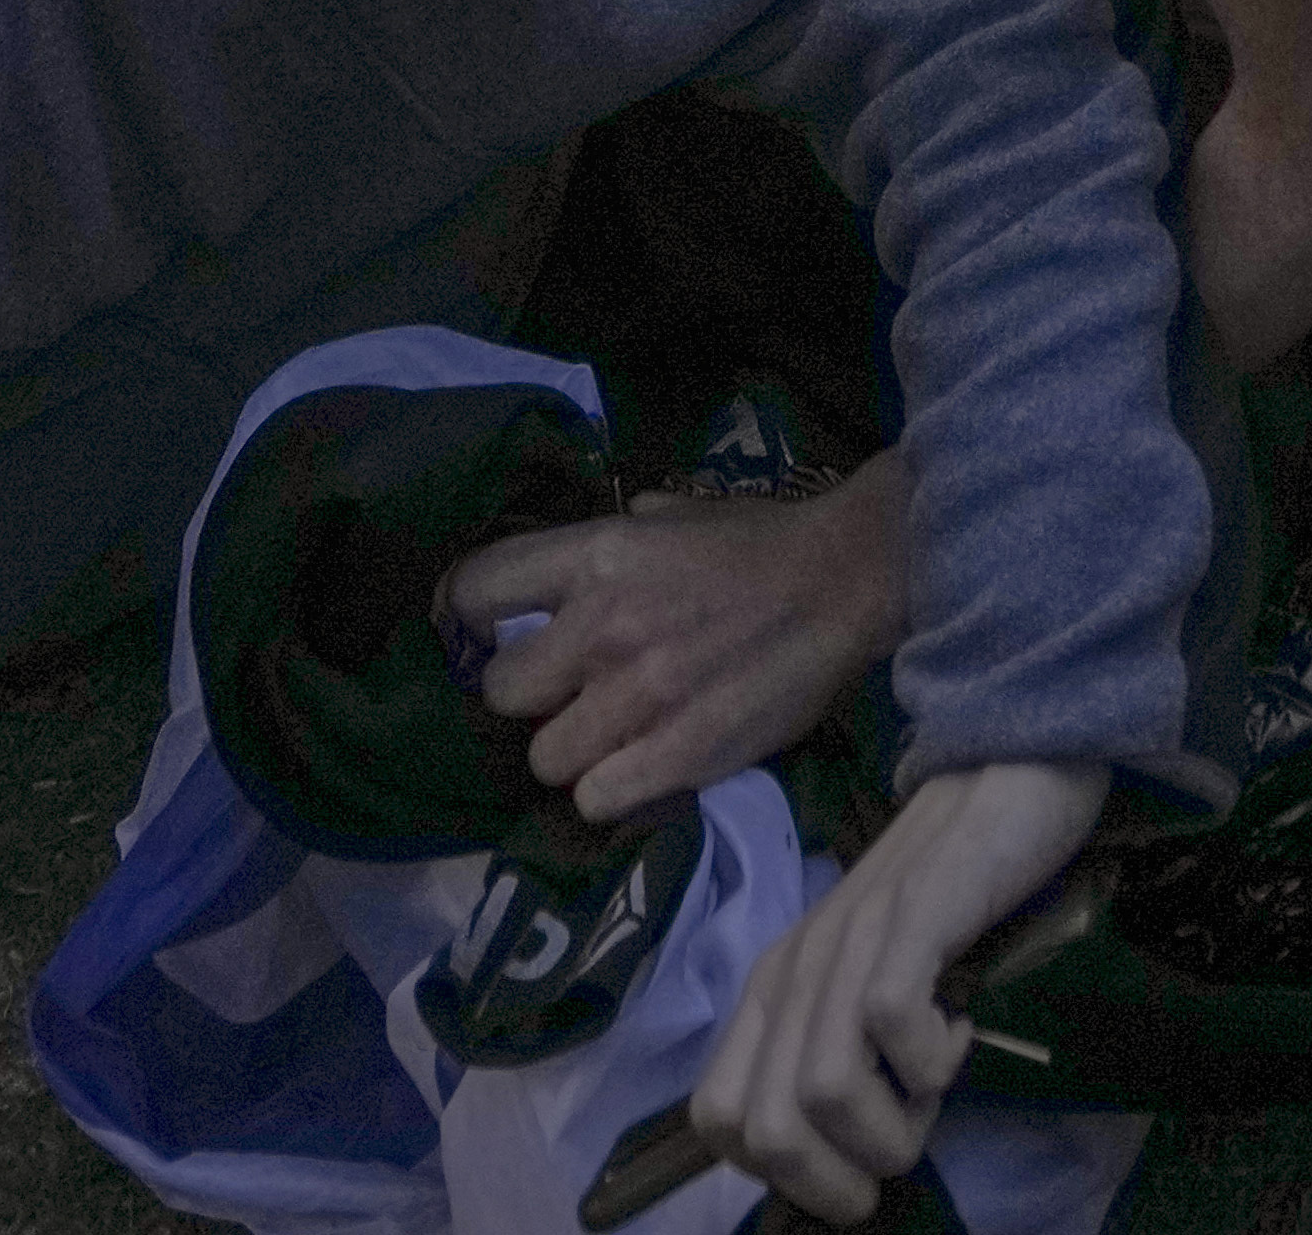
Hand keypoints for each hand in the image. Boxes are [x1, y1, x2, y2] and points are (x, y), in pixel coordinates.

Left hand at [447, 459, 916, 819]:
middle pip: (501, 692)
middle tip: (561, 695)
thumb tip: (578, 563)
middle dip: (526, 697)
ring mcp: (637, 698)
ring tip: (609, 739)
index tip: (482, 634)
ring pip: (544, 758)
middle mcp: (601, 626)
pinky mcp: (677, 755)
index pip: (476, 591)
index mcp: (595, 556)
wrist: (844, 582)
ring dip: (571, 752)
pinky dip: (611, 792)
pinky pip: (595, 799)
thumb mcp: (673, 512)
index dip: (467, 618)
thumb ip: (615, 537)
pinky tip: (638, 770)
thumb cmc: (759, 543)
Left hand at [676, 758, 1105, 1220]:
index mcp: (770, 991)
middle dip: (842, 1179)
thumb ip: (833, 1048)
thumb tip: (834, 1158)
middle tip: (903, 1135)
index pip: (719, 1122)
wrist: (998, 780)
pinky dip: (936, 1060)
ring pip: (825, 1093)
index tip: (856, 1152)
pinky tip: (963, 1027)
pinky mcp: (913, 917)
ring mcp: (849, 942)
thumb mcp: (863, 983)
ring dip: (896, 1127)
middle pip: (768, 1133)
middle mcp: (793, 970)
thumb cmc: (936, 899)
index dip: (788, 1173)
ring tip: (935, 1083)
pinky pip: (895, 1025)